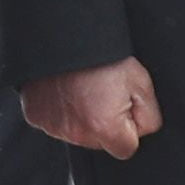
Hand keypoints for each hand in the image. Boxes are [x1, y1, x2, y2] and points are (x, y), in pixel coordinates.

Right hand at [21, 58, 157, 157]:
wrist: (64, 35)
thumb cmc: (103, 56)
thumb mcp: (142, 84)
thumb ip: (148, 118)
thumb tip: (140, 131)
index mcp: (104, 128)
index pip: (125, 149)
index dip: (129, 128)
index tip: (123, 108)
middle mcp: (76, 133)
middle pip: (99, 142)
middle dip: (105, 123)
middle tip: (103, 92)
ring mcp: (53, 125)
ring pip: (77, 133)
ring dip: (82, 117)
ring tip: (84, 88)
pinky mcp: (35, 116)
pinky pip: (55, 122)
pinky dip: (61, 109)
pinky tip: (66, 90)